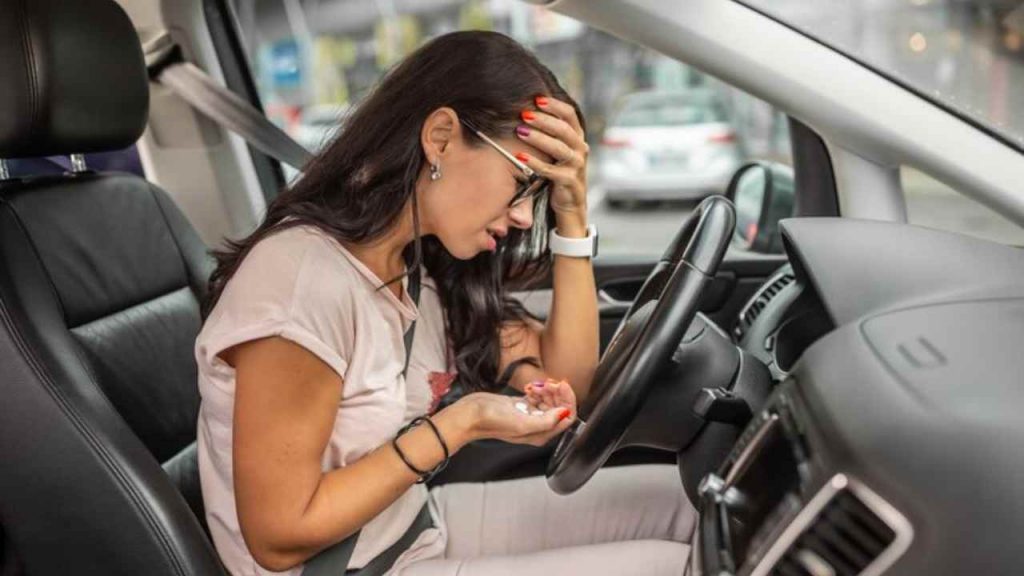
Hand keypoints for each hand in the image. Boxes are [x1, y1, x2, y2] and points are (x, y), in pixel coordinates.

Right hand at [449, 392, 573, 446]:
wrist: (471, 414)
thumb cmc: (491, 421)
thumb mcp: (521, 423)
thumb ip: (546, 421)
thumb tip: (565, 413)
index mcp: (541, 434)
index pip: (567, 417)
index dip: (567, 400)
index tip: (561, 385)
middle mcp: (537, 426)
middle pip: (559, 407)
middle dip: (557, 392)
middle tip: (548, 383)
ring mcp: (529, 416)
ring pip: (549, 400)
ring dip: (546, 389)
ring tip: (537, 385)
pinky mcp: (520, 406)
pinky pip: (537, 396)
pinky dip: (537, 389)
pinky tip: (529, 386)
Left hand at [515, 96, 588, 218]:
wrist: (570, 203)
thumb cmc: (559, 172)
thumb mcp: (558, 151)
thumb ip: (550, 134)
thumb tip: (527, 111)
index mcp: (577, 138)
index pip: (570, 115)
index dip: (554, 105)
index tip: (537, 99)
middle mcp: (580, 149)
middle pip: (564, 129)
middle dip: (543, 120)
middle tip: (524, 114)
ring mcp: (577, 166)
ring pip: (559, 148)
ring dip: (538, 138)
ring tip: (520, 131)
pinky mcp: (569, 181)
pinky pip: (550, 170)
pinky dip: (535, 163)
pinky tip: (520, 156)